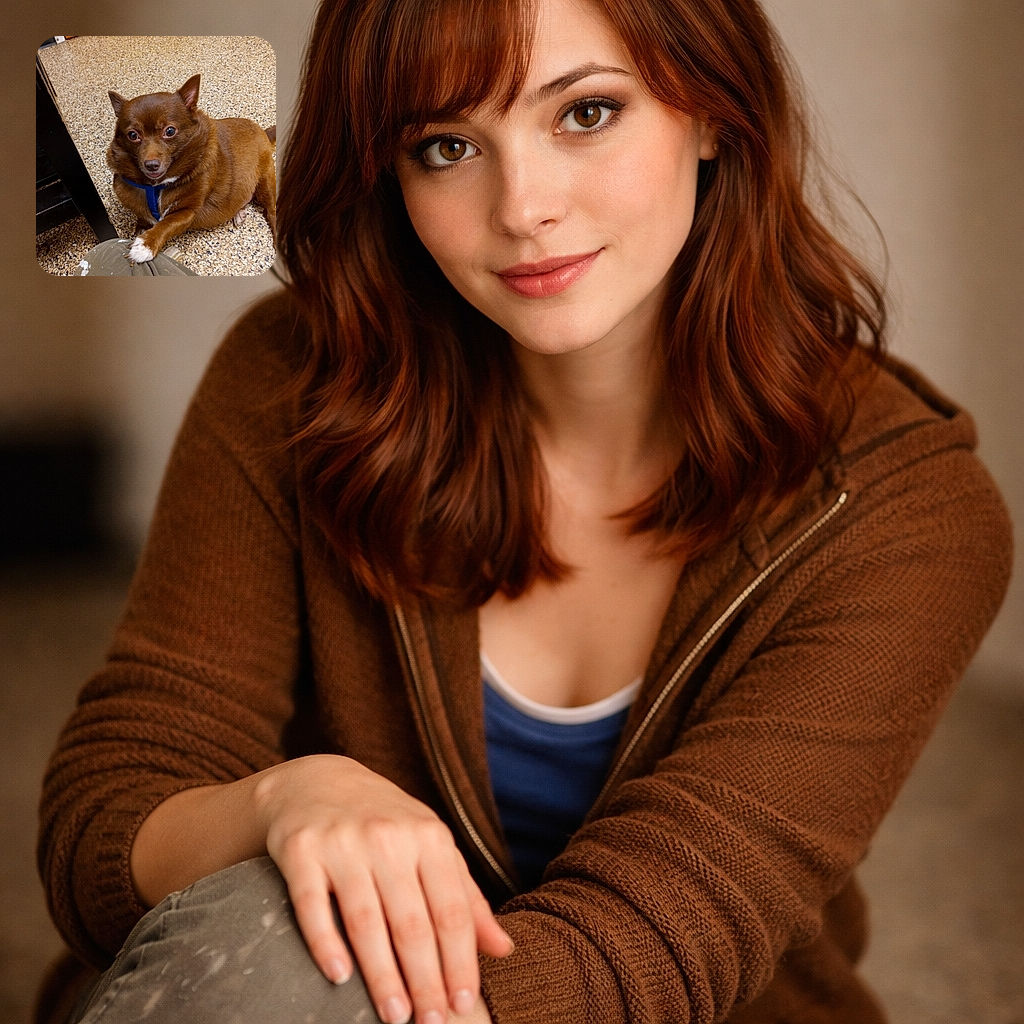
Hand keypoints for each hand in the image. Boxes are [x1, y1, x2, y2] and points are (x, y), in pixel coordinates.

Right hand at [253, 755, 512, 1023]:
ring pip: (366, 920)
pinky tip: (339, 978)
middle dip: (424, 979)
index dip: (459, 961)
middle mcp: (389, 837)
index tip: (462, 1005)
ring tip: (394, 1016)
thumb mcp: (431, 846)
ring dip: (381, 975)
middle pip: (412, 922)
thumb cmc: (386, 824)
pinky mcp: (301, 850)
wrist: (317, 781)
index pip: (451, 910)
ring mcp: (343, 843)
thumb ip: (466, 897)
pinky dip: (325, 943)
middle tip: (431, 1022)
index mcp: (429, 836)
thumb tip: (504, 949)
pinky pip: (313, 905)